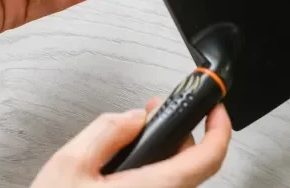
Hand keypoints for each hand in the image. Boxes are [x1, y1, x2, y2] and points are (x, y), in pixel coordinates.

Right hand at [31, 97, 232, 187]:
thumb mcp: (70, 164)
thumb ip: (108, 131)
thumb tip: (134, 118)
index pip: (208, 159)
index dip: (219, 128)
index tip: (215, 109)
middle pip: (191, 167)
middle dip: (178, 134)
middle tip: (158, 114)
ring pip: (174, 181)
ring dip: (162, 155)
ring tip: (134, 139)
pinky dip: (150, 174)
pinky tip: (125, 167)